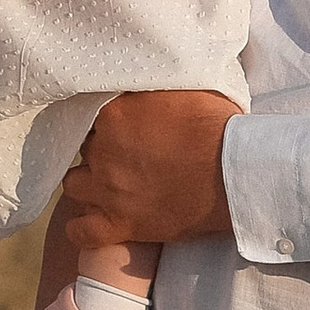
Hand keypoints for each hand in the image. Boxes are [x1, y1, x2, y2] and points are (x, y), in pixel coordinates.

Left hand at [62, 90, 234, 250]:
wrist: (234, 172)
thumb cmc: (217, 127)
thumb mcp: (182, 87)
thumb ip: (151, 84)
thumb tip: (144, 77)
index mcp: (114, 114)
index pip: (88, 113)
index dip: (106, 121)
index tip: (123, 125)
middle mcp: (103, 152)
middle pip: (84, 148)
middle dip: (100, 149)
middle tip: (123, 152)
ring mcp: (108, 191)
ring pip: (74, 184)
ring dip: (87, 182)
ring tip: (106, 182)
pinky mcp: (122, 224)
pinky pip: (81, 232)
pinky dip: (82, 228)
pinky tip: (91, 221)